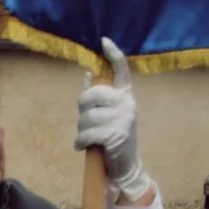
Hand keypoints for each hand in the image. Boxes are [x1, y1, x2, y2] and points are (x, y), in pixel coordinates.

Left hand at [74, 38, 149, 201]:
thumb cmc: (113, 138)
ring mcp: (125, 118)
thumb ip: (99, 98)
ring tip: (88, 138)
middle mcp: (128, 103)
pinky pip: (88, 133)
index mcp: (125, 96)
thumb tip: (87, 74)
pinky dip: (81, 141)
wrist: (126, 167)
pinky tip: (83, 146)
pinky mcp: (118, 134)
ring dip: (81, 130)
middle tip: (86, 123)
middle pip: (92, 94)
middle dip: (82, 110)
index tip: (103, 41)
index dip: (113, 55)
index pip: (121, 70)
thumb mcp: (108, 115)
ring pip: (87, 117)